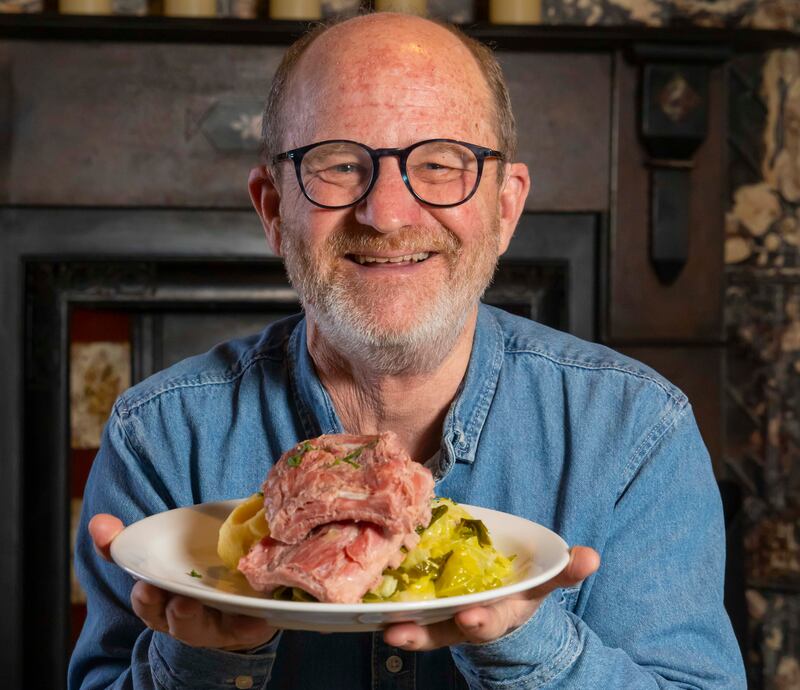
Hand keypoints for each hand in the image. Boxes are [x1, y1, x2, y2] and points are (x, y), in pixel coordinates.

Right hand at [88, 513, 278, 650]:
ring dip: (205, 618)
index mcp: (162, 603)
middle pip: (176, 620)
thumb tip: (97, 523)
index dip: (146, 598)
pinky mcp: (244, 628)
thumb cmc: (188, 576)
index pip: (148, 603)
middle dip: (174, 611)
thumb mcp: (159, 557)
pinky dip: (249, 625)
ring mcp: (214, 624)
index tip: (146, 587)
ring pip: (206, 626)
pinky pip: (246, 629)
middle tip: (180, 600)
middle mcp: (185, 618)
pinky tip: (256, 618)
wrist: (230, 602)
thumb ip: (126, 542)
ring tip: (207, 607)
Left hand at [382, 545, 599, 650]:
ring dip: (398, 626)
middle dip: (422, 634)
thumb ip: (566, 571)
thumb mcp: (544, 580)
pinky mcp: (421, 603)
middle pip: (441, 632)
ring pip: (416, 625)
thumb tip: (591, 556)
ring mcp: (440, 615)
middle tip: (398, 633)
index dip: (480, 621)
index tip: (470, 618)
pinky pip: (401, 606)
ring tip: (377, 626)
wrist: (497, 598)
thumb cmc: (519, 588)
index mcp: (496, 613)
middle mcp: (463, 620)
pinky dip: (384, 606)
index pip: (488, 622)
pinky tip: (361, 602)